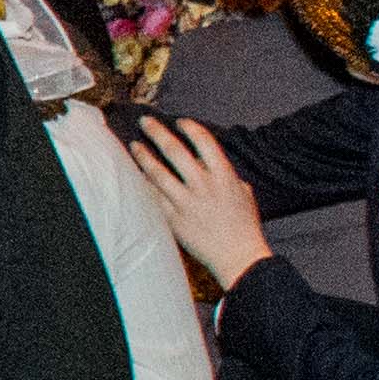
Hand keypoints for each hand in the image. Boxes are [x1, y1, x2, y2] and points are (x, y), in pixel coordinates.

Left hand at [119, 115, 268, 283]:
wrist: (239, 257)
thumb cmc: (244, 226)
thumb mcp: (243, 193)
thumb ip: (225, 175)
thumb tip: (206, 163)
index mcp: (224, 176)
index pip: (204, 142)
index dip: (190, 128)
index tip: (179, 122)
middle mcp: (203, 186)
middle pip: (175, 151)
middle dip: (157, 133)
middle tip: (146, 122)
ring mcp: (186, 203)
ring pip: (157, 173)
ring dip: (143, 156)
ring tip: (134, 146)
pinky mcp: (174, 220)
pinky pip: (153, 197)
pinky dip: (143, 184)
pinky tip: (134, 176)